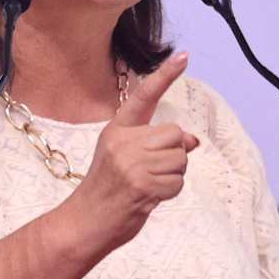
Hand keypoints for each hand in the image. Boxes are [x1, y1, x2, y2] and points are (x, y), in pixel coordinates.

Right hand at [62, 51, 200, 254]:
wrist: (85, 222)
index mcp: (117, 129)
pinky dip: (170, 193)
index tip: (184, 56)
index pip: (145, 96)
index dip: (165, 75)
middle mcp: (123, 141)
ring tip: (148, 185)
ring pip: (181, 159)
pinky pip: (177, 182)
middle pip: (175, 135)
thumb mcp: (125, 158)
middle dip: (174, 155)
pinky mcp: (140, 184)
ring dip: (173, 176)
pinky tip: (149, 198)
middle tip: (151, 172)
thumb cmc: (108, 190)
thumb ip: (155, 145)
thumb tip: (193, 140)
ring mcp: (131, 162)